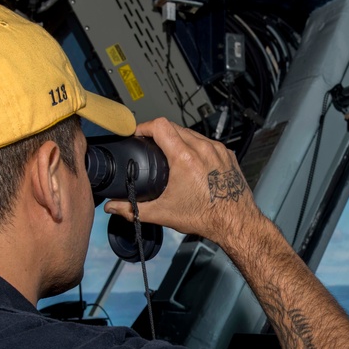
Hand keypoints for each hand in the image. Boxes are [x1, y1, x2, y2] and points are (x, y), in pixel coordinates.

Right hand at [103, 118, 262, 244]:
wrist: (236, 223)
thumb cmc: (206, 217)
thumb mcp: (164, 214)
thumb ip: (134, 210)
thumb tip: (113, 208)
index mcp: (185, 158)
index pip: (160, 126)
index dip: (145, 126)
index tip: (138, 133)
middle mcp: (203, 148)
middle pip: (175, 127)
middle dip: (160, 133)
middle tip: (151, 145)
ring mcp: (217, 150)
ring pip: (192, 133)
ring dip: (179, 138)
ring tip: (170, 152)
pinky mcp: (228, 154)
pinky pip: (208, 142)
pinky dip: (197, 147)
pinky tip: (192, 160)